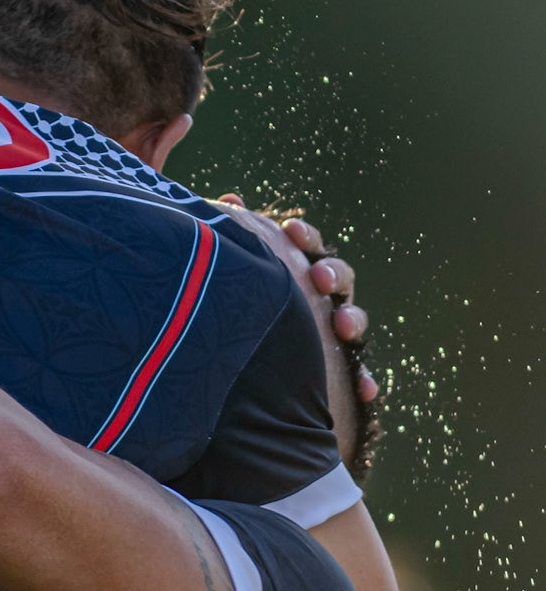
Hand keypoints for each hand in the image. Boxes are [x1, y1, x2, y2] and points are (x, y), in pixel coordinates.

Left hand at [216, 197, 378, 408]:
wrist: (224, 377)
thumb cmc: (231, 314)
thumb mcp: (229, 278)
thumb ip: (234, 240)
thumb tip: (230, 199)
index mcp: (293, 273)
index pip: (306, 248)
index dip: (303, 238)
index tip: (290, 232)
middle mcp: (317, 300)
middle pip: (337, 278)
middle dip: (332, 274)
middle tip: (318, 278)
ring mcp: (329, 334)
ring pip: (351, 321)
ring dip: (352, 320)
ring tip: (343, 327)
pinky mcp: (335, 373)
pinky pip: (356, 377)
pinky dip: (364, 382)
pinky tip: (366, 391)